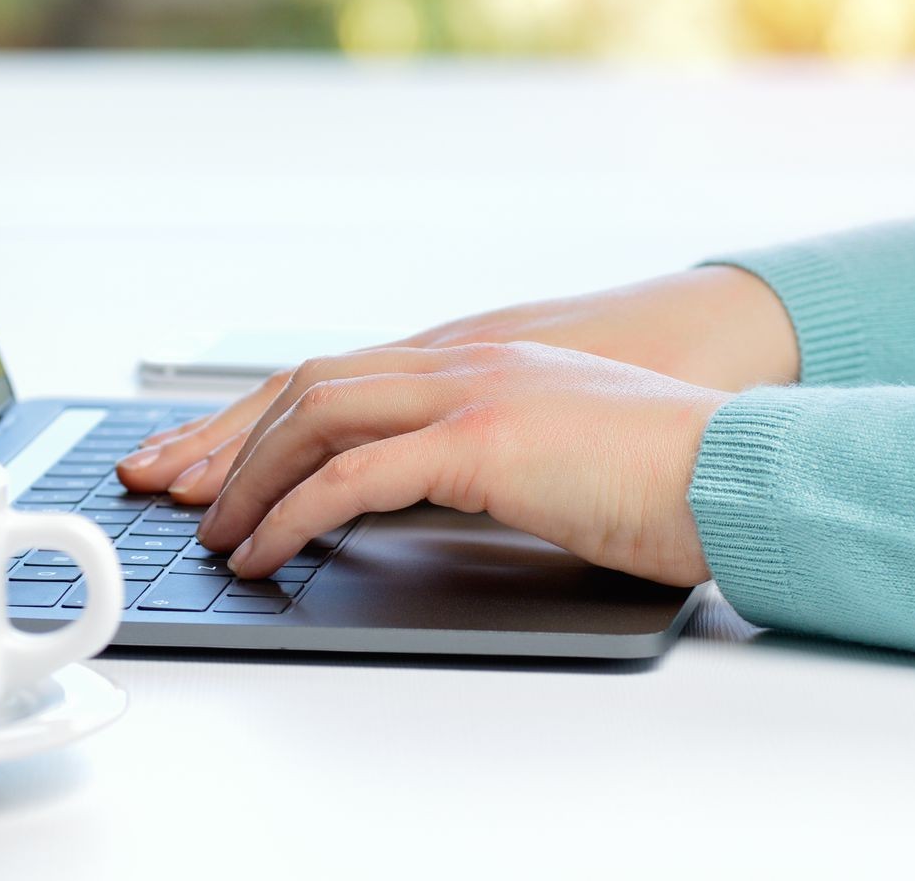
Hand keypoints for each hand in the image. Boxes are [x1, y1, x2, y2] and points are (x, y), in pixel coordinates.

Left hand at [185, 342, 726, 582]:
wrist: (740, 470)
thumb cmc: (664, 475)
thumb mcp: (556, 450)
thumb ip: (486, 454)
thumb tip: (423, 493)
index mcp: (479, 361)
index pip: (341, 374)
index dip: (263, 414)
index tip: (208, 456)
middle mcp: (463, 362)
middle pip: (308, 385)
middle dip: (229, 439)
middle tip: (174, 488)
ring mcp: (471, 393)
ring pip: (317, 419)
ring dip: (251, 479)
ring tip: (217, 535)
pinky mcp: (483, 441)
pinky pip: (354, 477)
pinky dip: (296, 514)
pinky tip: (269, 552)